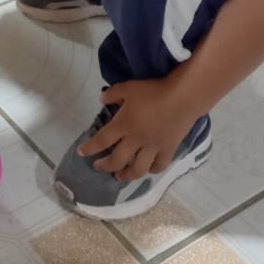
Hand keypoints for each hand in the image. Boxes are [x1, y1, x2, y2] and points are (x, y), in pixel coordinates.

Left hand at [77, 78, 197, 180]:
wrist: (182, 98)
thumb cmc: (153, 91)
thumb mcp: (128, 87)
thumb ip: (112, 94)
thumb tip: (101, 100)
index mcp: (123, 125)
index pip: (102, 140)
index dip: (90, 148)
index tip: (82, 153)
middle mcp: (135, 141)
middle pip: (117, 160)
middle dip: (105, 166)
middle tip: (98, 167)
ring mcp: (152, 148)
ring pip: (137, 169)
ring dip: (126, 175)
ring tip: (119, 176)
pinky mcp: (168, 150)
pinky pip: (158, 166)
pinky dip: (151, 170)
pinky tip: (147, 170)